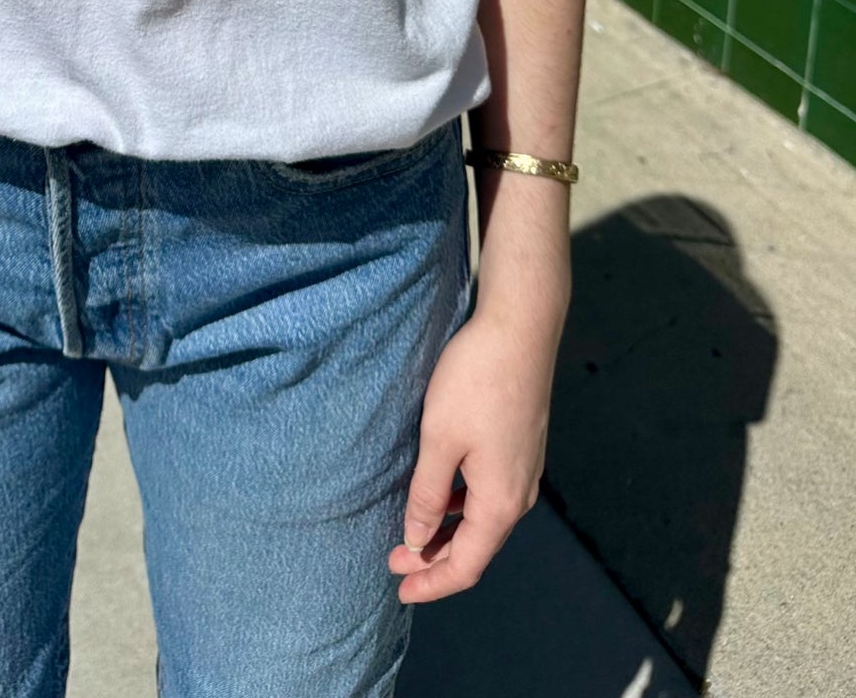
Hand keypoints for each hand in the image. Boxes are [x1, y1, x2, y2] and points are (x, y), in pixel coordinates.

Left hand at [387, 288, 565, 603]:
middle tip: (395, 563)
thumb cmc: (475, 382)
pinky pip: (490, 495)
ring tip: (412, 534)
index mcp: (501, 502)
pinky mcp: (521, 446)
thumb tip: (417, 539)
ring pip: (484, 520)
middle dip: (435, 560)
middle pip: (478, 547)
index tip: (399, 589)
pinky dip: (462, 507)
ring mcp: (524, 470)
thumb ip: (428, 495)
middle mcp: (520, 494)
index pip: (466, 564)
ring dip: (448, 532)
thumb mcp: (440, 440)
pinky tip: (440, 495)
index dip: (432, 583)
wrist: (520, 329)